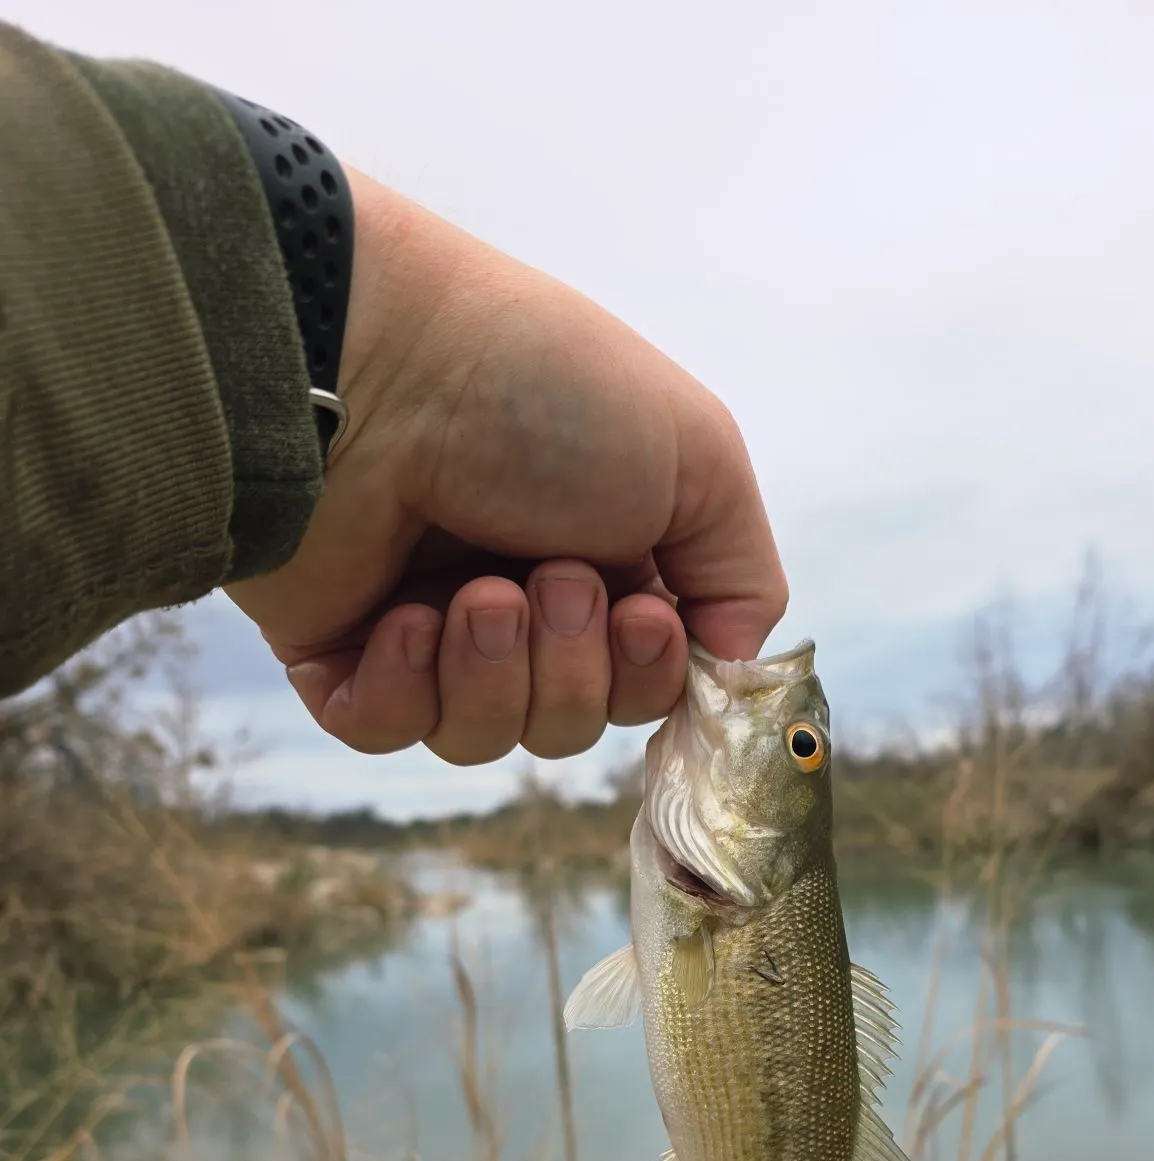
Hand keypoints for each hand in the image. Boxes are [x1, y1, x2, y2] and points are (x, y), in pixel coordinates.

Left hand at [226, 168, 786, 764]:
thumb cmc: (546, 392)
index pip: (646, 683)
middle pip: (571, 722)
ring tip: (480, 593)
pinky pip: (388, 730)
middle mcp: (520, 599)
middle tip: (553, 577)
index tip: (643, 617)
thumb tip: (728, 672)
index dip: (651, 677)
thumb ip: (745, 581)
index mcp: (605, 557)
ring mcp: (427, 627)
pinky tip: (408, 617)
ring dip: (498, 672)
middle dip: (574, 668)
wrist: (374, 360)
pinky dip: (410, 688)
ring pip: (484, 738)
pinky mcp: (338, 649)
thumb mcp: (702, 462)